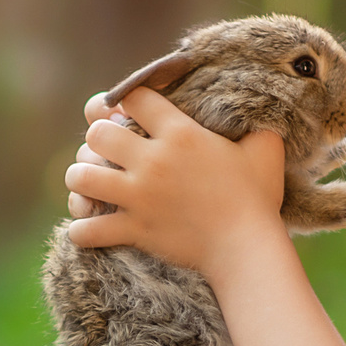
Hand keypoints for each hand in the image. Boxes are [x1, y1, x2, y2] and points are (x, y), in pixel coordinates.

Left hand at [62, 87, 285, 277]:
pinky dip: (82, 229)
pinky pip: (87, 229)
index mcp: (180, 134)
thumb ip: (258, 123)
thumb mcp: (264, 149)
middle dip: (96, 140)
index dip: (125, 100)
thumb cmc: (257, 198)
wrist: (246, 248)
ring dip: (81, 179)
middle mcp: (152, 161)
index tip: (126, 111)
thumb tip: (259, 109)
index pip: (134, 97)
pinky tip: (89, 226)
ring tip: (91, 184)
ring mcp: (139, 197)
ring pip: (81, 176)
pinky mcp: (133, 230)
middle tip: (106, 152)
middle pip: (96, 134)